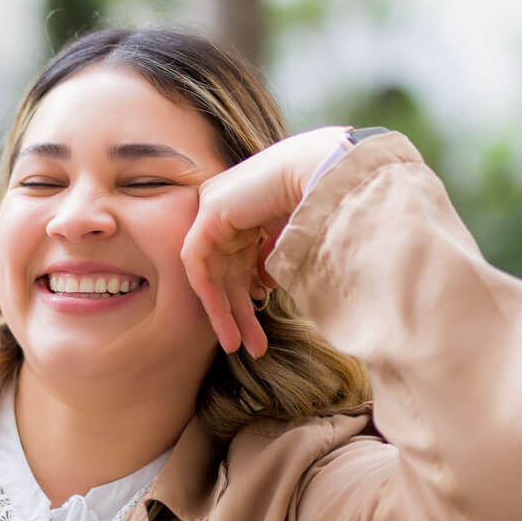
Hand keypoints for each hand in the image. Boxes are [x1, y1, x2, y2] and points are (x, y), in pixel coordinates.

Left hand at [180, 126, 349, 356]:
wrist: (324, 173)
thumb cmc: (322, 201)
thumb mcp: (293, 239)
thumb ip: (272, 260)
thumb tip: (263, 285)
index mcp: (249, 211)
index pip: (241, 263)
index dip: (250, 298)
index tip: (262, 328)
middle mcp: (228, 209)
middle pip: (228, 271)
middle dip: (240, 313)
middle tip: (251, 347)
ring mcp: (214, 208)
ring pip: (212, 272)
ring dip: (225, 312)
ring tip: (238, 346)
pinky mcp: (207, 213)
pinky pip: (197, 262)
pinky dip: (209, 293)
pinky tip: (223, 320)